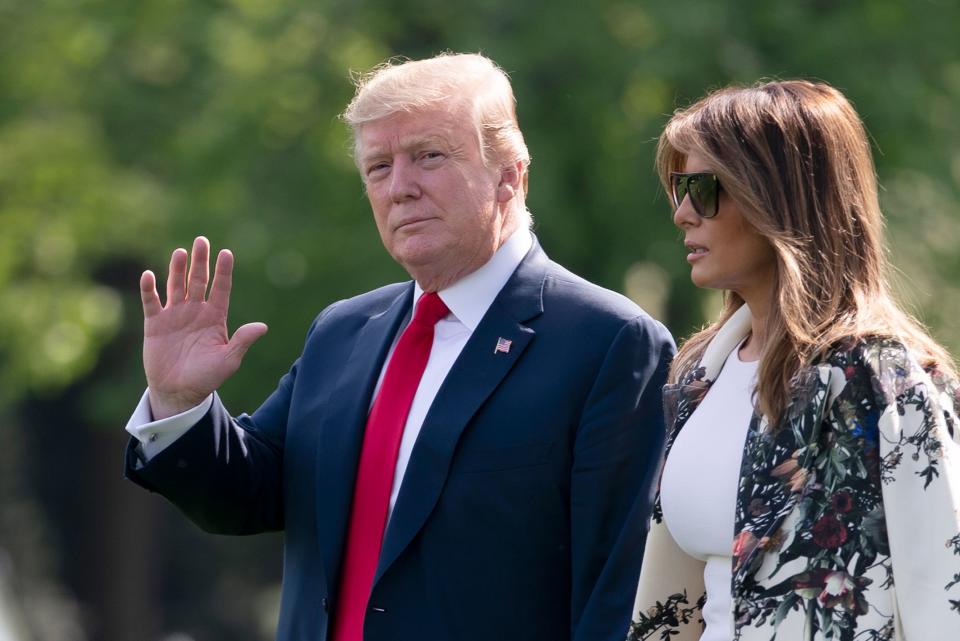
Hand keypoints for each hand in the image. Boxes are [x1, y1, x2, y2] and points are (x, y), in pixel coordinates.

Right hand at [140, 237, 267, 418]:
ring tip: (180, 252)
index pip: (221, 288)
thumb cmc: (207, 377)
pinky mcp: (154, 323)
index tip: (226, 253)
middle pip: (199, 281)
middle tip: (202, 241)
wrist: (179, 391)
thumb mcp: (228, 360)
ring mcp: (175, 315)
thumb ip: (242, 341)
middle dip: (201, 262)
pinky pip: (151, 302)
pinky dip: (149, 289)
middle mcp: (195, 311)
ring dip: (177, 269)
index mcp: (215, 317)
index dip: (223, 272)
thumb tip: (262, 327)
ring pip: (176, 286)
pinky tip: (149, 275)